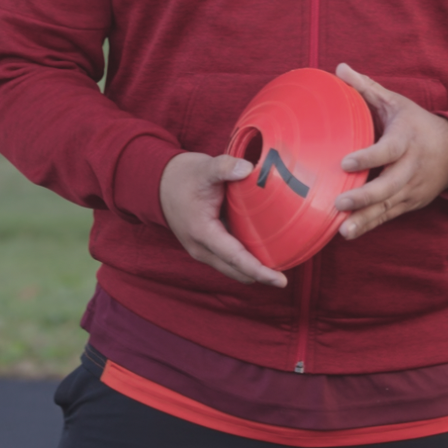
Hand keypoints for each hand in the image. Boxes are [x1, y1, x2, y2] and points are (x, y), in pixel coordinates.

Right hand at [159, 152, 287, 287]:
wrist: (160, 183)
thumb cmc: (183, 177)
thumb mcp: (204, 168)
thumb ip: (225, 167)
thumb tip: (249, 169)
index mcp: (202, 233)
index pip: (235, 258)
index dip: (259, 271)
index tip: (280, 281)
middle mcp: (201, 248)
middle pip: (237, 272)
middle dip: (261, 275)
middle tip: (287, 272)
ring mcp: (202, 250)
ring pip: (233, 269)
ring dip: (253, 269)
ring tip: (278, 261)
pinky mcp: (206, 247)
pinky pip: (229, 260)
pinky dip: (245, 260)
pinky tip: (262, 248)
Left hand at [333, 62, 447, 240]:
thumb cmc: (416, 124)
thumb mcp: (396, 103)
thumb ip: (367, 88)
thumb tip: (339, 68)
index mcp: (406, 140)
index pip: (388, 151)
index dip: (368, 157)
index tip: (346, 163)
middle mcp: (411, 168)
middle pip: (389, 186)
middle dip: (365, 197)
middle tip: (339, 203)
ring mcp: (412, 189)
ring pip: (388, 206)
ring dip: (365, 219)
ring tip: (343, 231)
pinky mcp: (410, 204)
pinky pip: (389, 216)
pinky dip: (371, 225)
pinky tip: (350, 233)